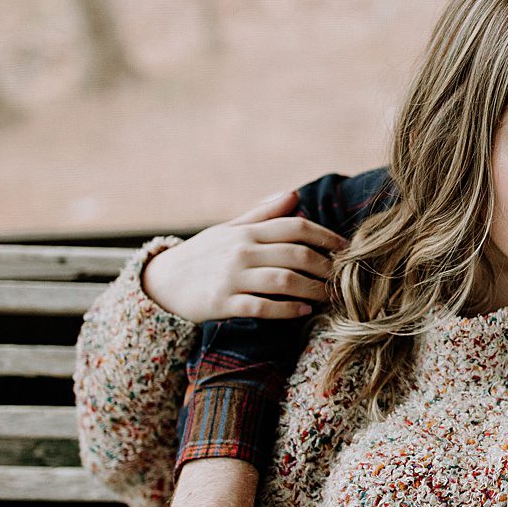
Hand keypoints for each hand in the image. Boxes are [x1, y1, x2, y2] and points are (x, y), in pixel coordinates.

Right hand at [142, 190, 348, 322]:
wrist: (161, 282)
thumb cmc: (203, 255)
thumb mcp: (230, 229)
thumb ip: (263, 214)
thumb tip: (295, 195)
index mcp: (247, 232)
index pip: (295, 227)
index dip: (326, 236)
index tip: (346, 248)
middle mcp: (241, 251)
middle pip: (296, 254)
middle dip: (326, 267)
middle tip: (344, 278)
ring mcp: (231, 277)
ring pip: (283, 281)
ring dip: (312, 289)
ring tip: (329, 297)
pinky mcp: (222, 303)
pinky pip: (261, 307)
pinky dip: (286, 309)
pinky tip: (303, 311)